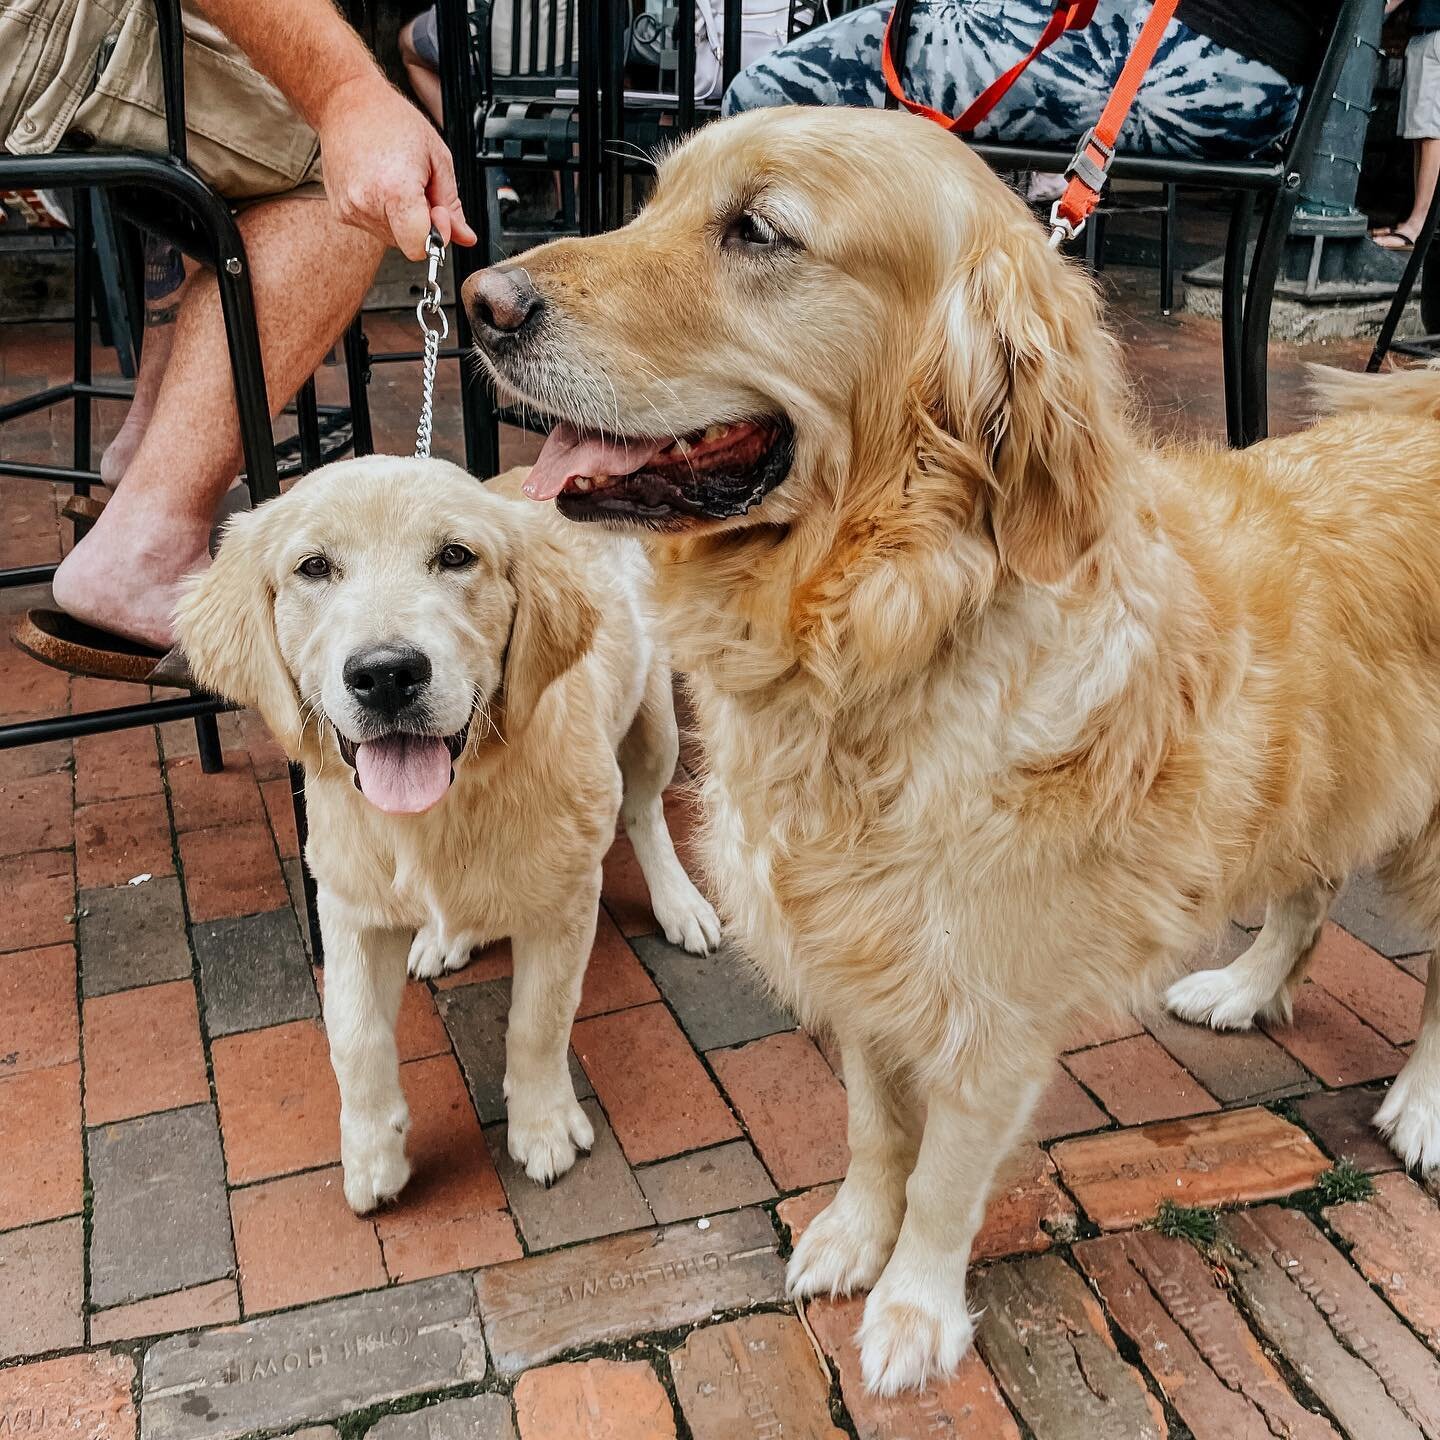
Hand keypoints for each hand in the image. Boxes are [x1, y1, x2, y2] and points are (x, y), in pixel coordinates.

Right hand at [316, 76, 477, 259]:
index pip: (419, 247)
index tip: (438, 213)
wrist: (347, 102)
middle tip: (416, 187)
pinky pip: (372, 226)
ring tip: (395, 180)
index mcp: (395, 190)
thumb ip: (452, 203)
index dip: (436, 235)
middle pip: (407, 243)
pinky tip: (379, 184)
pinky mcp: (340, 210)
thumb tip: (465, 237)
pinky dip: (382, 213)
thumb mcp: (437, 157)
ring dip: (401, 218)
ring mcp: (350, 209)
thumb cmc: (391, 120)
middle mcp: (367, 203)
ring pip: (391, 237)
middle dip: (419, 223)